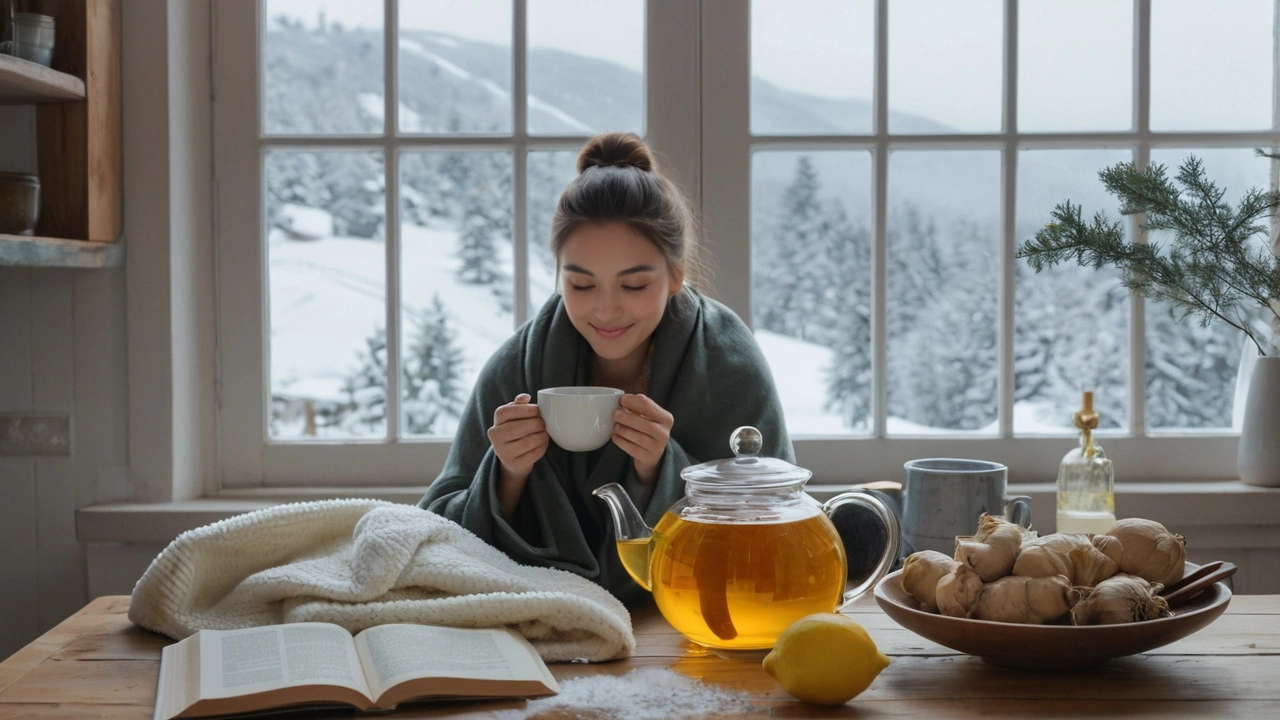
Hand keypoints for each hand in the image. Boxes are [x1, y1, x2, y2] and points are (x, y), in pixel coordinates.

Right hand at [488, 394, 548, 508]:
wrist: (512, 458)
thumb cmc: (516, 431)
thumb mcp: (514, 417)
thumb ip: (519, 405)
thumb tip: (525, 397)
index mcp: (496, 422)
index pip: (505, 412)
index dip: (523, 410)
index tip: (536, 410)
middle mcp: (495, 437)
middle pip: (515, 428)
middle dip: (534, 424)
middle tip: (543, 423)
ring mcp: (503, 452)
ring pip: (526, 443)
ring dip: (540, 437)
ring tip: (545, 433)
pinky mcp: (514, 464)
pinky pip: (532, 455)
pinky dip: (542, 448)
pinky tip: (543, 443)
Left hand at [612, 394, 673, 484]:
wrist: (652, 454)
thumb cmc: (647, 429)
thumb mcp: (648, 415)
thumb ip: (640, 405)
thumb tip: (625, 398)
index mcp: (666, 418)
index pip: (648, 405)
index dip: (632, 401)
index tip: (621, 400)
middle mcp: (664, 433)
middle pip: (646, 424)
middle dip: (627, 417)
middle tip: (615, 413)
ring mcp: (657, 447)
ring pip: (639, 438)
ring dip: (623, 430)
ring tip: (615, 426)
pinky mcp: (647, 457)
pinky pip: (632, 449)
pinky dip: (621, 441)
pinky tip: (615, 436)